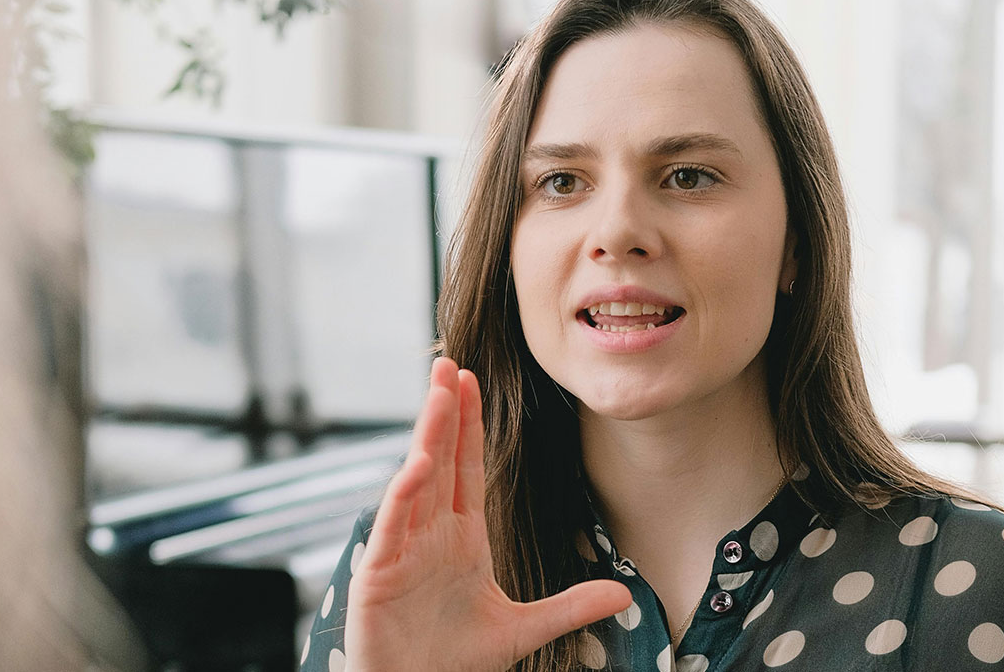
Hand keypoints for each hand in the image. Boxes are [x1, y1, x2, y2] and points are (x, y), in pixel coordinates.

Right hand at [343, 357, 630, 671]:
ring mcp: (403, 549)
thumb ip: (569, 608)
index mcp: (460, 539)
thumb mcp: (522, 630)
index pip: (467, 469)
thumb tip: (622, 594)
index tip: (472, 382)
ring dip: (427, 436)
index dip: (470, 425)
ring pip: (417, 480)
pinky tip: (419, 462)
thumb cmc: (451, 661)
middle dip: (444, 411)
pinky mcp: (380, 573)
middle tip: (448, 362)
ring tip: (437, 392)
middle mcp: (430, 534)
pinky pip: (394, 526)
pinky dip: (404, 495)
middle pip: (440, 460)